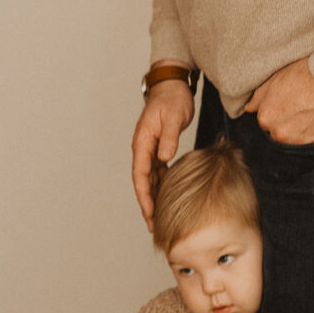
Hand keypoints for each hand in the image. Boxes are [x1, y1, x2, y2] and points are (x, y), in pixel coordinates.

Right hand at [132, 61, 195, 230]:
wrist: (172, 85)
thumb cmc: (172, 98)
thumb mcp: (173, 117)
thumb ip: (170, 138)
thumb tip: (164, 158)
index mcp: (143, 142)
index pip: (140, 175)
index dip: (144, 196)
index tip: (150, 213)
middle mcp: (143, 148)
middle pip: (142, 182)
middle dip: (147, 205)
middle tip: (153, 226)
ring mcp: (150, 149)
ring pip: (149, 180)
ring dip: (154, 199)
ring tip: (159, 219)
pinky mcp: (159, 149)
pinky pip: (158, 173)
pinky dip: (161, 187)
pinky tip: (168, 199)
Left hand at [244, 58, 313, 144]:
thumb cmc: (305, 74)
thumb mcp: (276, 79)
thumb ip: (259, 97)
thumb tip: (249, 108)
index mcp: (265, 117)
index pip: (265, 121)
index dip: (276, 111)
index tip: (287, 103)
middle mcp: (278, 133)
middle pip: (278, 132)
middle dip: (286, 122)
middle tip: (299, 107)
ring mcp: (296, 140)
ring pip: (292, 138)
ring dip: (298, 129)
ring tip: (309, 112)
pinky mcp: (313, 143)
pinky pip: (308, 142)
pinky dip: (311, 133)